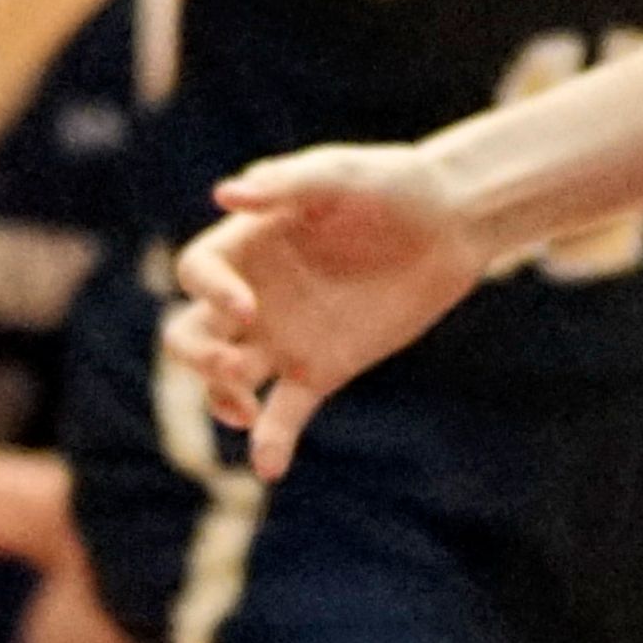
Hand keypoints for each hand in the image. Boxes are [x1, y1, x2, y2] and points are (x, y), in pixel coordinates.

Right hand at [171, 144, 485, 474]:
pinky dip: (269, 444)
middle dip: (196, 358)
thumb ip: (288, 183)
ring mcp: (284, 337)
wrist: (452, 223)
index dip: (208, 293)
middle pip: (191, 335)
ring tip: (249, 413)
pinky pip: (281, 417)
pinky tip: (270, 466)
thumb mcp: (343, 175)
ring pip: (225, 382)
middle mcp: (255, 294)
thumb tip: (224, 194)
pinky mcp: (319, 370)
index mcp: (250, 242)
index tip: (247, 308)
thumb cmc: (394, 184)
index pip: (196, 273)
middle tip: (233, 368)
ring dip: (222, 400)